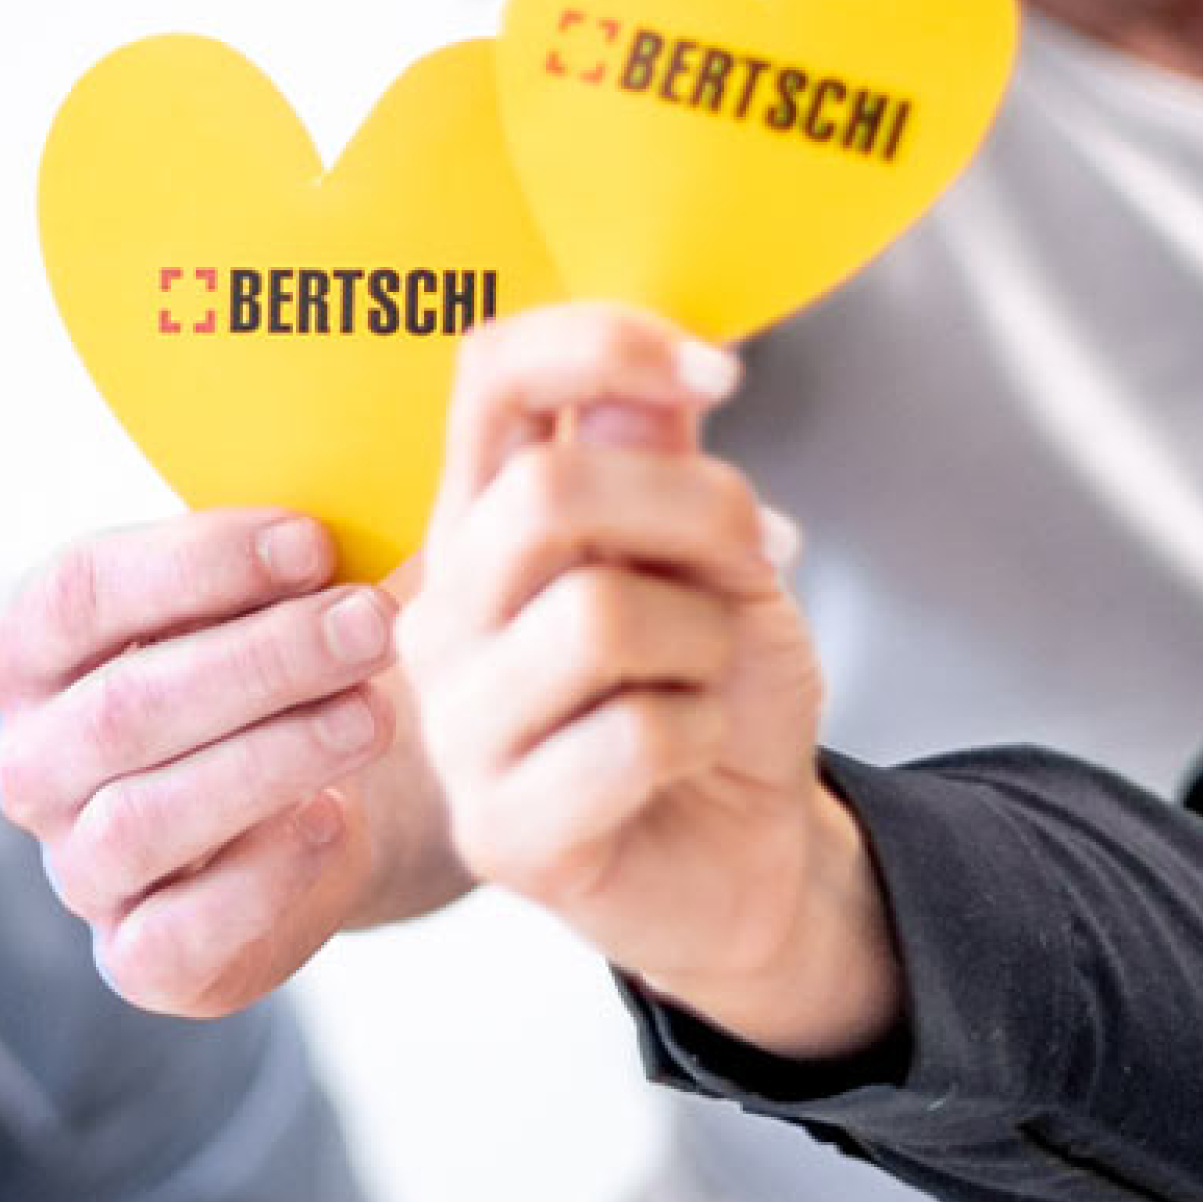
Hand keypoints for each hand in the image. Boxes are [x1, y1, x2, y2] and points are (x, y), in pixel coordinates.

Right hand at [0, 511, 459, 1015]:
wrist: (322, 810)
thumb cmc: (277, 676)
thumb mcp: (264, 596)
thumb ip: (276, 552)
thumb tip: (360, 491)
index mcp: (24, 652)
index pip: (78, 594)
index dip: (198, 564)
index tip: (314, 542)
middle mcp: (28, 763)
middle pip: (122, 706)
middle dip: (261, 660)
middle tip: (370, 626)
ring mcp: (75, 867)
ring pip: (144, 816)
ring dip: (273, 756)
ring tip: (373, 714)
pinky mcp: (136, 958)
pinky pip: (174, 935)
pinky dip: (261, 877)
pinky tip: (333, 822)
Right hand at [401, 306, 892, 1056]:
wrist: (750, 856)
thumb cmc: (715, 701)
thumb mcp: (720, 562)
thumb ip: (668, 472)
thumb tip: (643, 392)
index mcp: (483, 522)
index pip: (491, 379)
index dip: (600, 346)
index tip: (717, 374)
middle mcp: (445, 613)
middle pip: (546, 495)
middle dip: (696, 514)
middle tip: (757, 558)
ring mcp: (456, 725)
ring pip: (597, 616)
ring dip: (705, 640)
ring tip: (705, 680)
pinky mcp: (499, 830)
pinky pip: (632, 736)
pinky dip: (704, 733)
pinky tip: (690, 756)